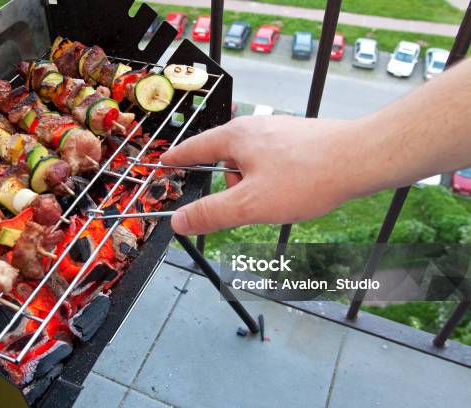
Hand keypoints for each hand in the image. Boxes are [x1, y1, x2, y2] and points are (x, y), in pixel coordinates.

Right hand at [160, 115, 358, 234]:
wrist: (360, 159)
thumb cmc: (305, 178)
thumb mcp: (250, 204)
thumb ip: (211, 214)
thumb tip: (179, 221)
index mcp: (235, 137)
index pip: (194, 148)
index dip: (177, 159)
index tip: (165, 162)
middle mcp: (254, 128)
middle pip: (225, 161)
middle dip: (232, 188)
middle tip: (251, 206)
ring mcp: (277, 132)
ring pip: (251, 165)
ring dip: (256, 187)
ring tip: (281, 199)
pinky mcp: (297, 139)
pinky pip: (272, 163)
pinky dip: (274, 181)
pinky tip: (295, 191)